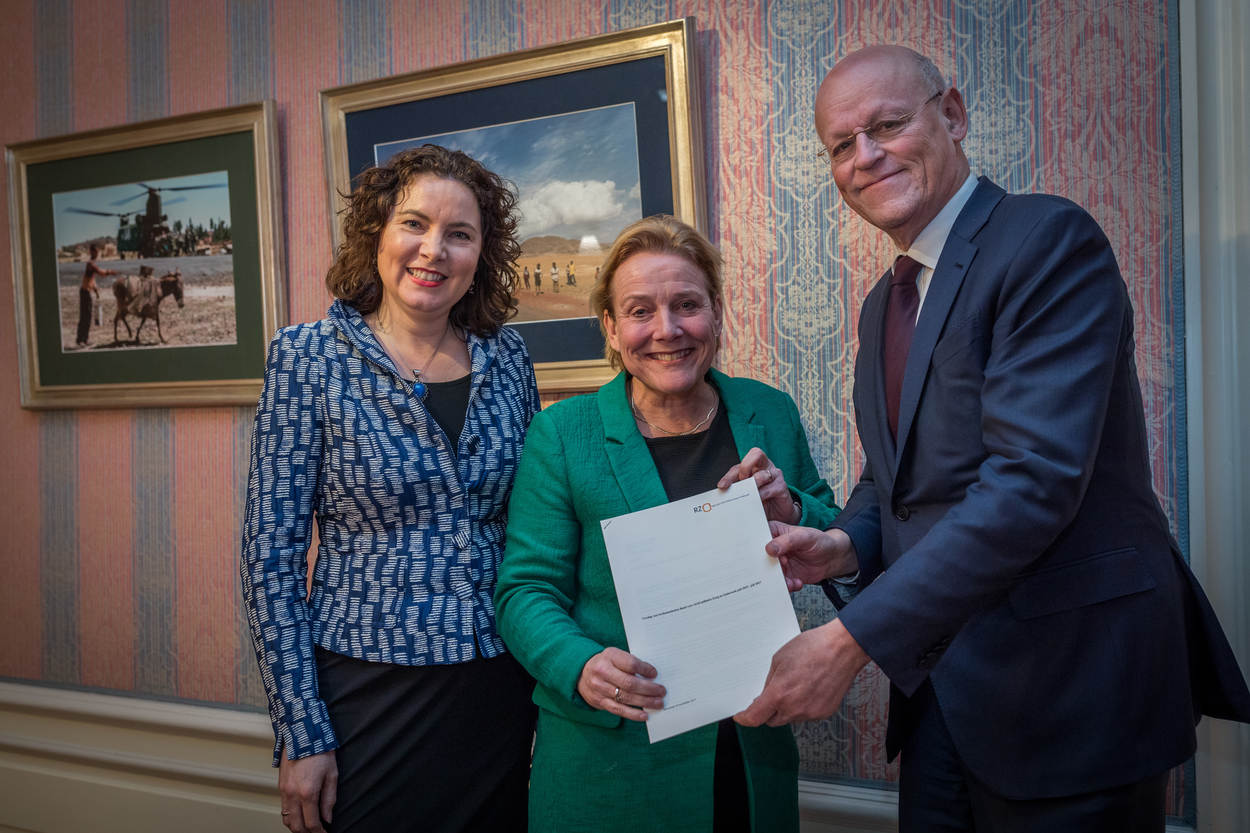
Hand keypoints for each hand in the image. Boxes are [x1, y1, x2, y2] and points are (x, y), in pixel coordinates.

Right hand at [278, 748, 336, 832]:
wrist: (303, 734)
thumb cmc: (320, 751)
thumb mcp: (332, 775)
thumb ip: (329, 800)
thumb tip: (328, 818)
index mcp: (307, 793)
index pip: (311, 823)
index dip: (319, 832)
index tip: (325, 832)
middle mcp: (292, 794)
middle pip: (296, 826)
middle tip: (318, 831)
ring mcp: (284, 791)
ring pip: (286, 819)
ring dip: (297, 827)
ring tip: (309, 826)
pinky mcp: (280, 786)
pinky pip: (283, 808)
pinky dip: (290, 816)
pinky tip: (300, 814)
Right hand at [577, 646, 665, 721]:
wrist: (580, 673)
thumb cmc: (605, 663)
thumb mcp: (615, 655)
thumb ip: (630, 663)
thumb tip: (651, 676)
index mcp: (609, 657)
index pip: (630, 664)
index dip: (644, 669)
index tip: (655, 674)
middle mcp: (602, 672)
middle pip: (629, 683)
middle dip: (649, 689)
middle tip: (661, 692)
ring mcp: (600, 688)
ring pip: (626, 698)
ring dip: (645, 702)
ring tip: (658, 703)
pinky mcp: (599, 702)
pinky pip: (618, 710)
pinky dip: (633, 714)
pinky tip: (644, 715)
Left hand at [718, 447, 799, 523]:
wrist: (777, 515)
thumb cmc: (761, 502)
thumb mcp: (746, 494)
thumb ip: (738, 490)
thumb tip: (724, 494)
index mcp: (754, 467)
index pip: (739, 466)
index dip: (729, 475)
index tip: (722, 486)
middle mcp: (765, 467)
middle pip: (756, 454)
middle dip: (745, 467)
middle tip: (741, 483)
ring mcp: (775, 475)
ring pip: (763, 473)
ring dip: (753, 484)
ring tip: (748, 494)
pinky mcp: (782, 486)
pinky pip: (770, 488)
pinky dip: (761, 495)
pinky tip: (757, 501)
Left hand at [734, 619, 869, 726]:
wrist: (843, 648)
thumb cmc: (813, 648)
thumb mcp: (779, 659)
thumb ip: (769, 682)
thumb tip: (765, 696)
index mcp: (779, 694)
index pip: (755, 717)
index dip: (745, 718)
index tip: (742, 717)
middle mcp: (795, 708)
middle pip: (772, 720)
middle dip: (768, 710)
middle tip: (772, 694)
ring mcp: (811, 713)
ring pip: (790, 717)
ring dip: (787, 707)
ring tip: (798, 683)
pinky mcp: (824, 713)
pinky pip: (806, 714)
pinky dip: (803, 705)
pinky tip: (810, 687)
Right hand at [766, 523, 857, 590]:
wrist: (831, 558)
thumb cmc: (819, 541)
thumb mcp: (804, 537)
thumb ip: (787, 541)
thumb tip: (769, 549)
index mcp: (773, 532)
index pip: (758, 539)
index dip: (757, 549)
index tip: (765, 556)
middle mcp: (773, 548)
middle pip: (760, 559)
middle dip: (767, 568)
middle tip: (781, 569)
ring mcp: (778, 563)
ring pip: (769, 574)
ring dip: (779, 580)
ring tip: (791, 581)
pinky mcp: (784, 575)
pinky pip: (780, 583)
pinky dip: (787, 586)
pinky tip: (797, 582)